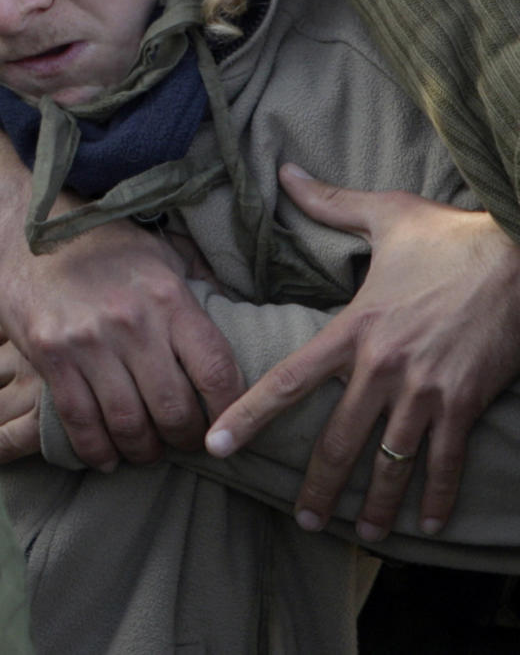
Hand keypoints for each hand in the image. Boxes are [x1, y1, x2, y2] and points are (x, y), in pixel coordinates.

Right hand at [0, 93, 244, 470]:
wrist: (30, 223)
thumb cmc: (104, 243)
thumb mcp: (162, 255)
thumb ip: (199, 290)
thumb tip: (240, 321)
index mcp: (169, 297)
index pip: (216, 370)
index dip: (231, 410)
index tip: (226, 426)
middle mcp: (132, 321)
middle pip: (174, 409)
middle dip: (185, 438)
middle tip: (184, 443)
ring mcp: (88, 340)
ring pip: (128, 423)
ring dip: (142, 450)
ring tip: (146, 449)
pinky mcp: (50, 354)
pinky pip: (79, 421)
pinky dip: (96, 450)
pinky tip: (105, 455)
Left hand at [206, 165, 519, 541]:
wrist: (519, 255)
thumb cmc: (449, 235)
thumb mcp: (385, 215)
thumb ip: (328, 203)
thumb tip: (284, 172)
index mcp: (354, 327)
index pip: (289, 379)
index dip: (249, 414)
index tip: (217, 445)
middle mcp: (383, 366)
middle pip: (337, 440)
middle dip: (317, 487)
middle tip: (301, 520)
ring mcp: (426, 391)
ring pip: (389, 462)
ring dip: (374, 505)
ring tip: (361, 533)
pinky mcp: (466, 403)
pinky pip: (446, 462)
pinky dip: (437, 497)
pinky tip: (426, 523)